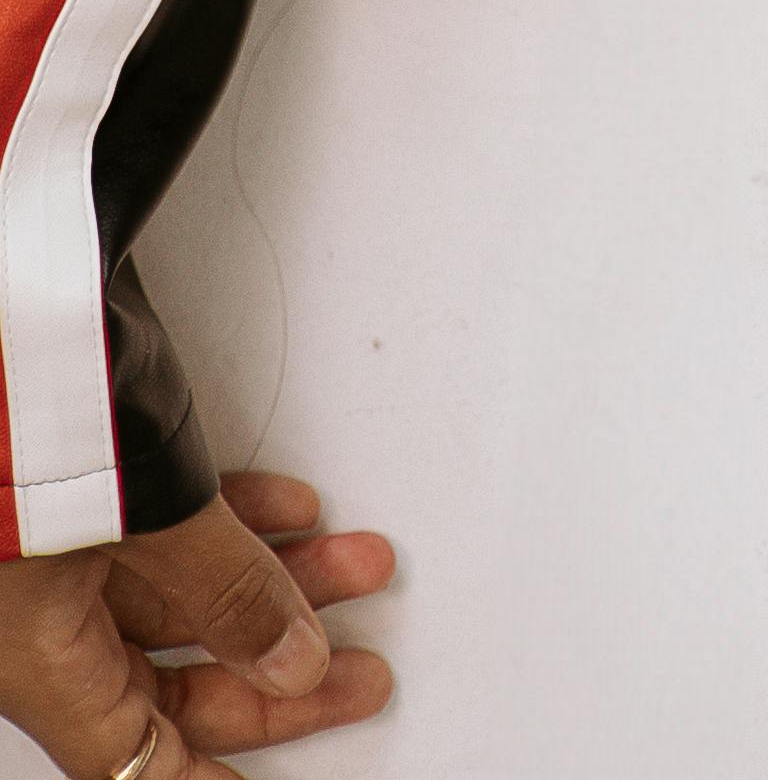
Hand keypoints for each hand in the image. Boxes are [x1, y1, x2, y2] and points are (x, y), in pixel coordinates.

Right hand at [0, 474, 392, 772]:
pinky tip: (292, 509)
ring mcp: (49, 542)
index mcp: (31, 655)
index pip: (129, 760)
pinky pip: (158, 527)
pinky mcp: (71, 474)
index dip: (204, 776)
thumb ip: (226, 593)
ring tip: (357, 569)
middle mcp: (31, 612)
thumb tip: (291, 660)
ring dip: (272, 578)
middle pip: (162, 679)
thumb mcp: (148, 514)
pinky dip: (230, 522)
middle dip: (273, 670)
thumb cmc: (25, 403)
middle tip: (355, 672)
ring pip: (172, 591)